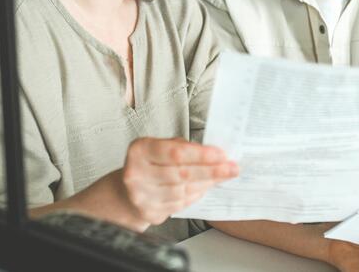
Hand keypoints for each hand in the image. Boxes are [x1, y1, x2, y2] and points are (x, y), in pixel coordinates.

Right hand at [120, 137, 237, 229]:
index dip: (201, 155)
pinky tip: (204, 187)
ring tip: (222, 176)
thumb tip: (215, 154)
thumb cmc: (150, 164)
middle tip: (231, 168)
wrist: (127, 191)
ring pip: (184, 190)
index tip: (221, 155)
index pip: (175, 152)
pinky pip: (180, 204)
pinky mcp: (149, 212)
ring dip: (207, 183)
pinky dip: (196, 194)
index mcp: (140, 151)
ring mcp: (141, 196)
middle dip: (211, 171)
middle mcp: (136, 173)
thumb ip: (184, 148)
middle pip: (182, 173)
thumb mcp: (161, 147)